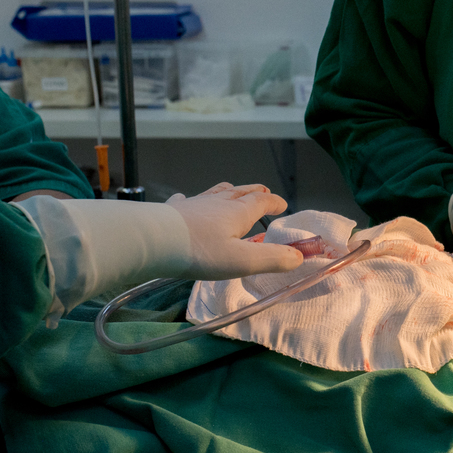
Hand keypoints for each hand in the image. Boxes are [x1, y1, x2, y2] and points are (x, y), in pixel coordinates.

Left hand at [165, 183, 303, 278]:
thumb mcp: (243, 261)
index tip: (283, 204)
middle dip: (255, 192)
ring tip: (233, 191)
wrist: (154, 240)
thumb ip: (272, 259)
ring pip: (217, 192)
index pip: (262, 201)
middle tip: (264, 192)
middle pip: (241, 192)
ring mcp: (195, 203)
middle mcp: (219, 203)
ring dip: (230, 191)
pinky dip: (193, 200)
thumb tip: (298, 256)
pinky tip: (186, 200)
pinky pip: (187, 200)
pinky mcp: (174, 210)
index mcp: (238, 212)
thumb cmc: (201, 252)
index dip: (274, 202)